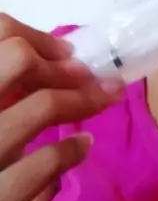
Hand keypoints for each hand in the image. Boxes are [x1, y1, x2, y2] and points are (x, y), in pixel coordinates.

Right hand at [0, 14, 123, 200]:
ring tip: (105, 100)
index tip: (64, 53)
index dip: (31, 36)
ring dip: (83, 99)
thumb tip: (42, 55)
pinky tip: (83, 147)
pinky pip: (41, 163)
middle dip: (59, 64)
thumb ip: (3, 94)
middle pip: (14, 56)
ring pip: (40, 105)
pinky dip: (70, 150)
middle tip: (86, 75)